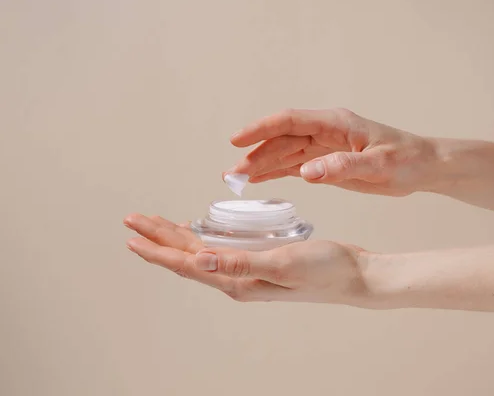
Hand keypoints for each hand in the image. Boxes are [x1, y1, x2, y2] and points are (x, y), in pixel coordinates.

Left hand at [124, 213, 374, 306]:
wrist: (354, 276)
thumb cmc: (325, 270)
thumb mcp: (283, 263)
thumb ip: (241, 263)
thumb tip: (198, 262)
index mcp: (238, 281)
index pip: (187, 264)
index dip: (157, 250)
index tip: (132, 236)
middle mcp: (237, 279)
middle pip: (187, 258)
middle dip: (158, 240)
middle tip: (133, 221)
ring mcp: (248, 272)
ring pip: (201, 253)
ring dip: (176, 239)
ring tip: (156, 226)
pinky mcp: (259, 262)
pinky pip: (220, 251)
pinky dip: (203, 240)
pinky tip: (200, 233)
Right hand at [226, 108, 439, 195]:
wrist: (423, 167)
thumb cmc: (407, 160)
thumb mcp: (380, 164)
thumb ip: (343, 167)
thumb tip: (307, 173)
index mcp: (336, 123)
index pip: (290, 121)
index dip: (261, 129)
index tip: (237, 140)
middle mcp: (326, 132)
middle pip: (282, 140)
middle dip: (255, 155)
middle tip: (231, 174)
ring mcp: (325, 147)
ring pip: (285, 154)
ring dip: (261, 165)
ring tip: (237, 180)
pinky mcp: (327, 163)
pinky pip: (296, 166)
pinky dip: (276, 173)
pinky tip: (260, 180)